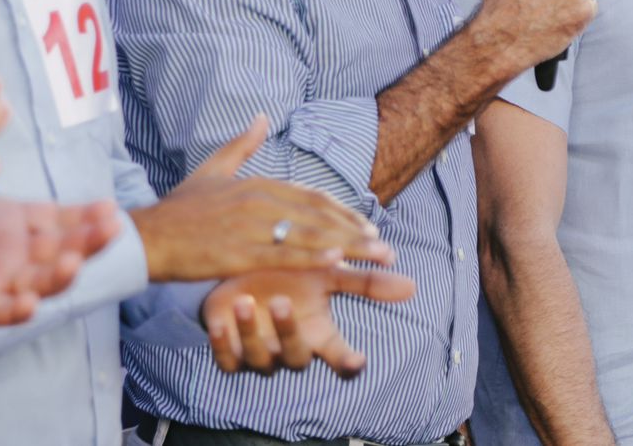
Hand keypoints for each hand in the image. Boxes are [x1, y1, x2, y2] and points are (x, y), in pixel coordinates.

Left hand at [0, 195, 121, 324]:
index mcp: (15, 224)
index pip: (61, 221)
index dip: (87, 217)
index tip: (112, 208)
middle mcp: (11, 252)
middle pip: (61, 250)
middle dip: (89, 242)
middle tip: (111, 230)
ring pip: (38, 281)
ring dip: (60, 275)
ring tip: (73, 262)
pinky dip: (14, 310)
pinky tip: (30, 303)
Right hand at [130, 116, 394, 282]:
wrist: (148, 236)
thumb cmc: (181, 209)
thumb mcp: (213, 169)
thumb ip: (242, 145)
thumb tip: (261, 116)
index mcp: (258, 183)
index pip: (312, 196)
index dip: (343, 211)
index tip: (367, 225)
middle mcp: (259, 201)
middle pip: (318, 215)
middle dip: (355, 230)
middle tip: (384, 246)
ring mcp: (249, 226)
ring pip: (308, 235)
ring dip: (347, 246)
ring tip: (375, 257)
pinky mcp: (237, 252)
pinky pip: (281, 254)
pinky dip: (311, 257)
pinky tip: (336, 262)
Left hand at [202, 261, 415, 376]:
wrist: (241, 269)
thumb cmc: (291, 271)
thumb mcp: (327, 271)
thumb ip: (365, 280)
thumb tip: (412, 287)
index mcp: (316, 332)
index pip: (338, 357)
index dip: (346, 362)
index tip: (357, 360)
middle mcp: (289, 348)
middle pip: (296, 358)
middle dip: (288, 332)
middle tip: (281, 301)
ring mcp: (259, 353)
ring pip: (259, 359)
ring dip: (252, 331)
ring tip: (243, 300)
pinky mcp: (230, 353)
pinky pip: (227, 360)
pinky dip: (223, 342)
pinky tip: (220, 320)